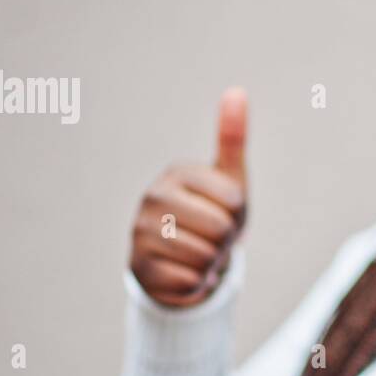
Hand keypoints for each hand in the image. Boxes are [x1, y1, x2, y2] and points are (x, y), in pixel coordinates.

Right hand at [129, 87, 247, 305]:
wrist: (183, 260)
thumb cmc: (212, 214)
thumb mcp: (229, 180)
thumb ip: (232, 138)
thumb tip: (237, 91)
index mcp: (178, 173)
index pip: (234, 202)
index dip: (237, 216)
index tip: (223, 213)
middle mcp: (153, 197)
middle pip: (219, 229)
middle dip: (225, 242)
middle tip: (211, 238)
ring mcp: (141, 232)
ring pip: (204, 257)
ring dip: (211, 264)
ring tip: (199, 254)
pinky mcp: (138, 266)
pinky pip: (188, 281)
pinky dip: (196, 283)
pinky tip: (185, 273)